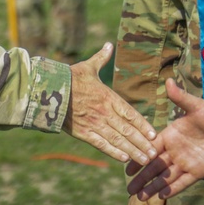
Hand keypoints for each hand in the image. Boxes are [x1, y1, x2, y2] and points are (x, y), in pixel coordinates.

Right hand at [63, 42, 156, 164]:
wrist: (49, 89)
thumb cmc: (69, 77)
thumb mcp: (88, 66)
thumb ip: (101, 58)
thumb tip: (108, 44)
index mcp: (108, 96)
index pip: (130, 113)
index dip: (143, 125)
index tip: (153, 134)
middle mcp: (104, 112)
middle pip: (127, 130)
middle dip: (142, 143)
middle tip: (154, 154)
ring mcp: (94, 123)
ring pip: (117, 140)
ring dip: (132, 151)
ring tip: (144, 159)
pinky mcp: (83, 132)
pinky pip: (101, 144)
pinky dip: (113, 152)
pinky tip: (124, 159)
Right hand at [126, 79, 203, 200]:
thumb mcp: (196, 106)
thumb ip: (180, 97)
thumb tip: (168, 80)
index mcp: (171, 135)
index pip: (151, 147)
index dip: (139, 156)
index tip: (126, 167)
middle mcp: (175, 150)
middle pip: (155, 166)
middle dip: (142, 177)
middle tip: (129, 189)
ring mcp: (186, 162)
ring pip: (166, 177)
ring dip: (153, 187)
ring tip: (140, 197)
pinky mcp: (198, 172)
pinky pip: (183, 183)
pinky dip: (172, 190)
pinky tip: (160, 197)